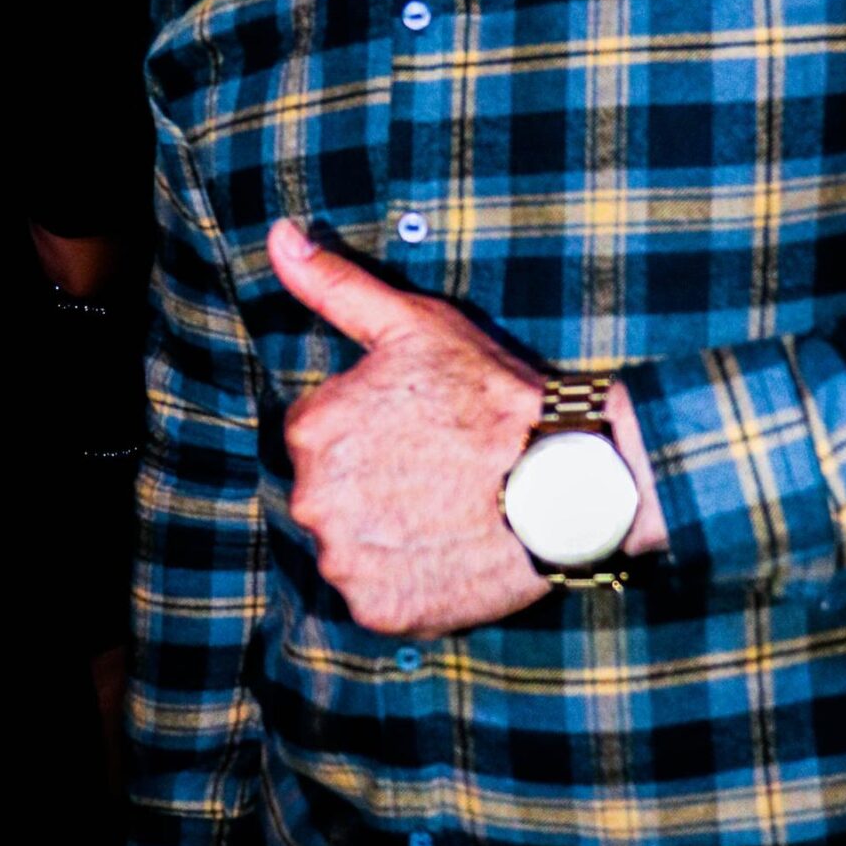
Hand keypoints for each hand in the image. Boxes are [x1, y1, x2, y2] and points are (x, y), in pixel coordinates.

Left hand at [269, 219, 663, 635]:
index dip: (372, 431)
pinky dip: (406, 580)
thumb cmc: (492, 395)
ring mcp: (344, 559)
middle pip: (329, 494)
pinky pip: (376, 595)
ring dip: (386, 534)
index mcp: (311, 429)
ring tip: (447, 510)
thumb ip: (335, 285)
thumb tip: (278, 236)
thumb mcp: (413, 324)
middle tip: (437, 470)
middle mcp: (312, 499)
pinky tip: (447, 550)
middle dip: (371, 484)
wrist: (568, 480)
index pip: (319, 436)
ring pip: (350, 546)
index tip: (420, 429)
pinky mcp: (378, 609)